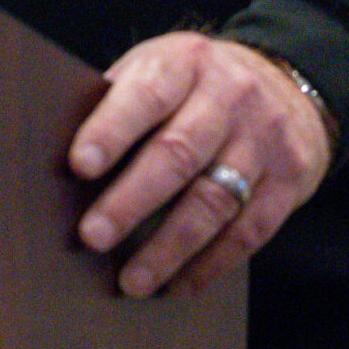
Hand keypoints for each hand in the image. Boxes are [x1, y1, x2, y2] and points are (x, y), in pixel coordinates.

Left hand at [67, 33, 334, 297]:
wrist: (289, 81)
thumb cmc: (199, 83)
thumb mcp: (163, 67)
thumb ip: (123, 100)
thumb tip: (58, 152)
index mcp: (186, 62)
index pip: (146, 95)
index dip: (112, 130)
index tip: (80, 165)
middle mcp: (230, 96)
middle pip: (178, 152)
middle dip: (132, 200)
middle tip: (93, 236)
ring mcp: (264, 139)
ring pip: (214, 200)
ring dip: (169, 247)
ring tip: (133, 280)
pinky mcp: (290, 181)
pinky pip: (248, 231)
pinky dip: (210, 264)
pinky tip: (179, 285)